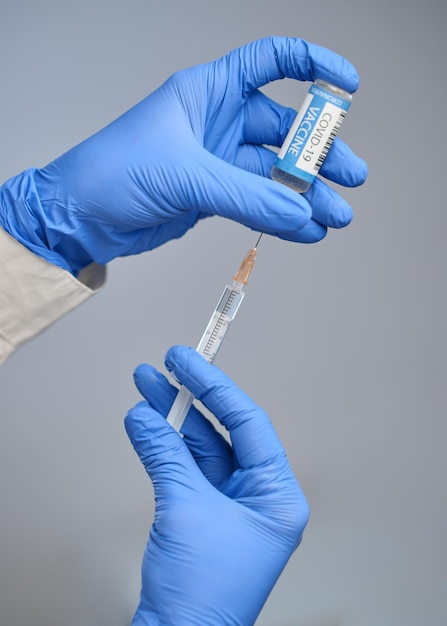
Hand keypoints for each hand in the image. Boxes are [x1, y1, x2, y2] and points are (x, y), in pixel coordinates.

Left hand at [0, 36, 366, 272]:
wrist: (82, 217)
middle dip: (320, 152)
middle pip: (284, 129)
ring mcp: (218, 161)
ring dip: (306, 194)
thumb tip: (300, 213)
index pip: (271, 61)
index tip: (347, 86)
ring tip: (334, 215)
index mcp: (209, 92)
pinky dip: (282, 217)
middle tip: (349, 176)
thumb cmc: (112, 171)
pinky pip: (259, 203)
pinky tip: (304, 229)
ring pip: (275, 173)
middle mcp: (218, 123)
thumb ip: (247, 195)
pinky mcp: (214, 196)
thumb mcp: (185, 174)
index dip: (314, 65)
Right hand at [125, 345, 308, 625]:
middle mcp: (258, 498)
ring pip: (200, 449)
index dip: (215, 387)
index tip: (189, 360)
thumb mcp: (185, 509)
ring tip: (147, 386)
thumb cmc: (203, 595)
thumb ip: (165, 455)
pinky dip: (163, 448)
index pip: (247, 424)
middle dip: (190, 398)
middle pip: (222, 432)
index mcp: (276, 496)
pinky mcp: (202, 516)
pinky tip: (146, 424)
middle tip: (166, 365)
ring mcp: (229, 507)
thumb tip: (146, 416)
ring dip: (171, 419)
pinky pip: (184, 470)